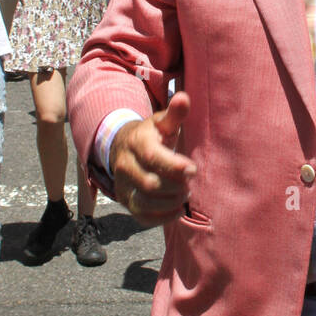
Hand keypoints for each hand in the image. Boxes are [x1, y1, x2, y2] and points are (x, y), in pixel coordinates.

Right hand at [110, 92, 195, 226]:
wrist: (123, 148)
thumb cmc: (152, 136)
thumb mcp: (162, 123)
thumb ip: (175, 113)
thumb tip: (184, 97)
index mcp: (136, 143)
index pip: (152, 157)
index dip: (174, 166)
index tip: (193, 169)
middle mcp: (125, 165)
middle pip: (150, 184)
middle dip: (175, 186)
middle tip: (189, 182)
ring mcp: (123, 186)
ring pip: (144, 202)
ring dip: (170, 202)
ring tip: (184, 194)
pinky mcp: (126, 202)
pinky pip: (141, 217)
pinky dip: (162, 217)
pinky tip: (177, 209)